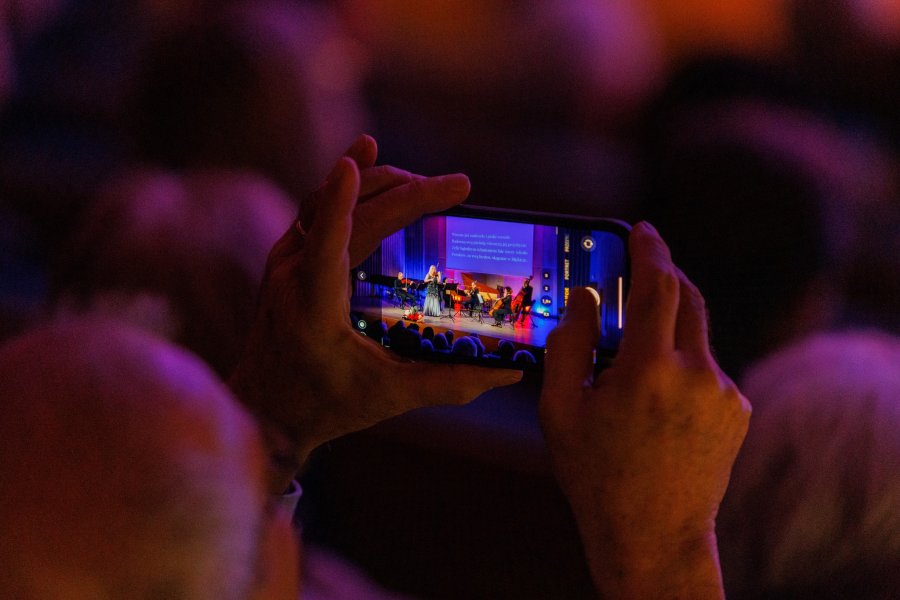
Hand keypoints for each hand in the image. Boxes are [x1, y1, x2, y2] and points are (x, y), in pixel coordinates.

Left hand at [229, 136, 521, 491]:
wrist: (265, 408)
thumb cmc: (324, 406)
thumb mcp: (389, 398)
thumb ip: (448, 383)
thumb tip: (506, 373)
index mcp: (312, 310)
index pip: (325, 245)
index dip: (340, 202)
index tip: (353, 162)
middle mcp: (290, 278)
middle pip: (345, 216)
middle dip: (404, 192)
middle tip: (457, 185)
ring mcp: (282, 263)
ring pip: (324, 202)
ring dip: (376, 184)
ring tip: (425, 182)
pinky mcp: (285, 258)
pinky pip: (314, 209)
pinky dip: (344, 187)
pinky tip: (362, 162)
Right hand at [539, 222, 750, 598]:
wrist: (653, 533)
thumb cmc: (597, 473)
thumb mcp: (561, 408)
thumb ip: (569, 343)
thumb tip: (585, 298)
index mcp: (648, 368)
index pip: (658, 285)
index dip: (650, 250)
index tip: (644, 229)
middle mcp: (697, 373)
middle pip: (688, 297)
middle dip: (665, 277)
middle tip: (641, 273)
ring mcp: (724, 392)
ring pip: (697, 336)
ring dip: (669, 332)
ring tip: (635, 365)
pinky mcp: (738, 410)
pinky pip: (708, 368)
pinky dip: (683, 367)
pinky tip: (659, 402)